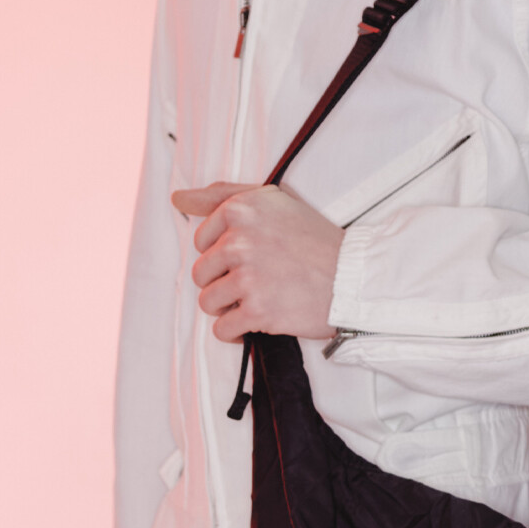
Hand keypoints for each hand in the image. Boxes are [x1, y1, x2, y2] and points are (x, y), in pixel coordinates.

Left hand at [173, 175, 343, 341]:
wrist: (351, 276)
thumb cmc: (312, 237)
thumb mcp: (271, 200)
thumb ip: (223, 195)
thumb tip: (177, 199)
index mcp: (242, 207)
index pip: (201, 239)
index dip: (222, 253)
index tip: (249, 256)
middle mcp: (240, 238)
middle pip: (201, 273)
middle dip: (223, 281)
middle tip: (255, 281)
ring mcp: (248, 276)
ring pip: (207, 302)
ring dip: (228, 307)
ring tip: (254, 300)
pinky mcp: (258, 310)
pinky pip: (221, 329)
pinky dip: (235, 332)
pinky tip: (255, 323)